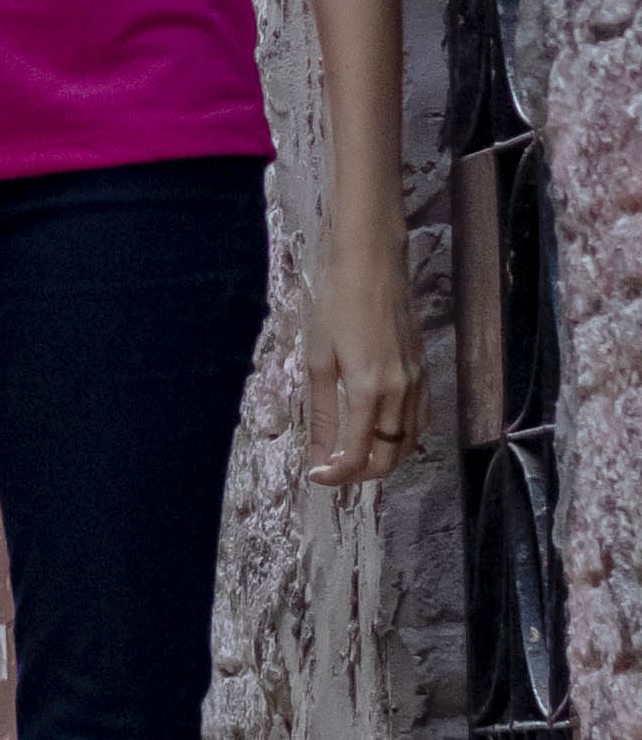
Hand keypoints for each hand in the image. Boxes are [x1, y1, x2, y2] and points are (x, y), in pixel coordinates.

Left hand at [304, 221, 425, 490]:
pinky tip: (380, 434)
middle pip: (389, 458)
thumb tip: (319, 456)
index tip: (315, 476)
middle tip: (332, 470)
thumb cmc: (336, 303)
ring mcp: (418, 383)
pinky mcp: (425, 372)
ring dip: (383, 460)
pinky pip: (420, 421)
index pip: (358, 455)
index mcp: (370, 391)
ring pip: (409, 443)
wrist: (373, 262)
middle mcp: (401, 393)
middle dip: (361, 474)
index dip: (336, 475)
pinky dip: (402, 439)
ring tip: (352, 458)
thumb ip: (322, 412)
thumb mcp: (319, 359)